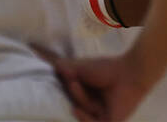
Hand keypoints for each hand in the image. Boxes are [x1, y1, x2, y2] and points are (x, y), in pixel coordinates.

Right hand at [35, 46, 151, 121]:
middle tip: (71, 79)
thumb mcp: (79, 68)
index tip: (49, 85)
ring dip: (77, 98)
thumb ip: (61, 68)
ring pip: (81, 113)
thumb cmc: (107, 68)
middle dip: (70, 93)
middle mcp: (91, 107)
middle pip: (73, 106)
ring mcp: (99, 117)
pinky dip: (84, 118)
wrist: (130, 71)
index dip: (63, 92)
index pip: (68, 100)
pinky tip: (76, 110)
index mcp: (85, 96)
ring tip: (77, 83)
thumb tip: (36, 53)